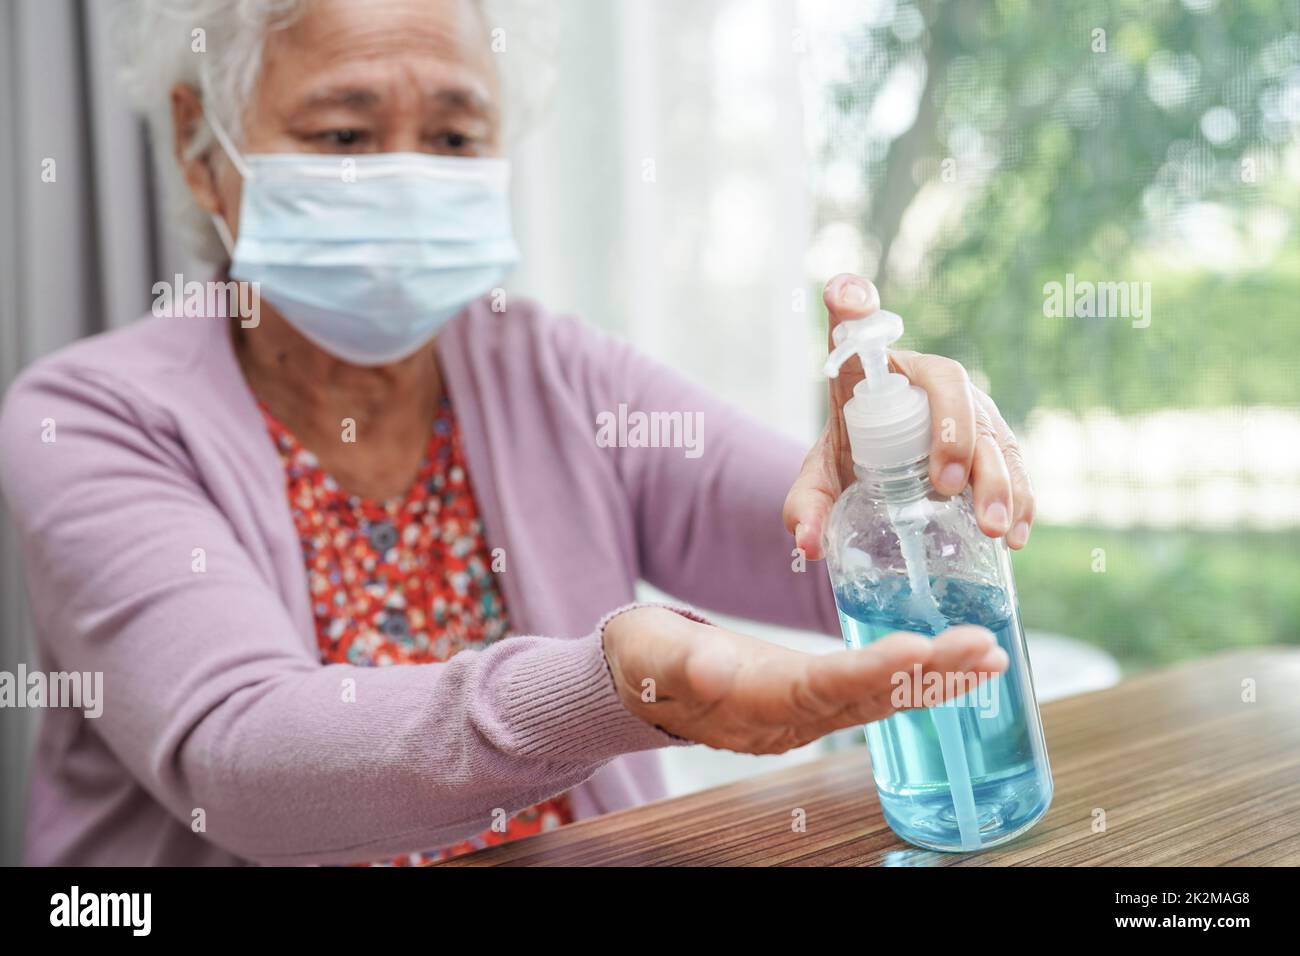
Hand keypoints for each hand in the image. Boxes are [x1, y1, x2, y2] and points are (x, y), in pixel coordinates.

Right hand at [602, 606, 1006, 752]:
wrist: (636, 681)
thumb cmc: (642, 661)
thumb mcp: (651, 655)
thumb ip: (681, 661)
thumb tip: (712, 665)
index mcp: (753, 704)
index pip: (822, 688)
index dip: (872, 672)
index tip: (919, 649)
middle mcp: (787, 719)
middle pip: (866, 698)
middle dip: (927, 675)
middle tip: (982, 648)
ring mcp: (800, 716)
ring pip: (877, 700)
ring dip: (935, 680)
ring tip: (988, 657)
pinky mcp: (807, 701)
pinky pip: (870, 694)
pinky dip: (914, 679)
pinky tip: (952, 666)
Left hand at [784, 273, 1035, 559]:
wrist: (881, 482)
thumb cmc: (849, 465)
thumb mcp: (820, 483)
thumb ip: (806, 508)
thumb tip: (807, 545)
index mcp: (874, 375)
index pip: (861, 329)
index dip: (853, 303)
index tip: (848, 298)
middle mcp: (927, 383)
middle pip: (952, 389)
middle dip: (957, 436)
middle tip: (945, 486)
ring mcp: (969, 411)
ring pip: (994, 432)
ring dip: (1000, 480)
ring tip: (995, 529)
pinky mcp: (996, 445)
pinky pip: (1016, 466)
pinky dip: (1022, 499)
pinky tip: (1017, 536)